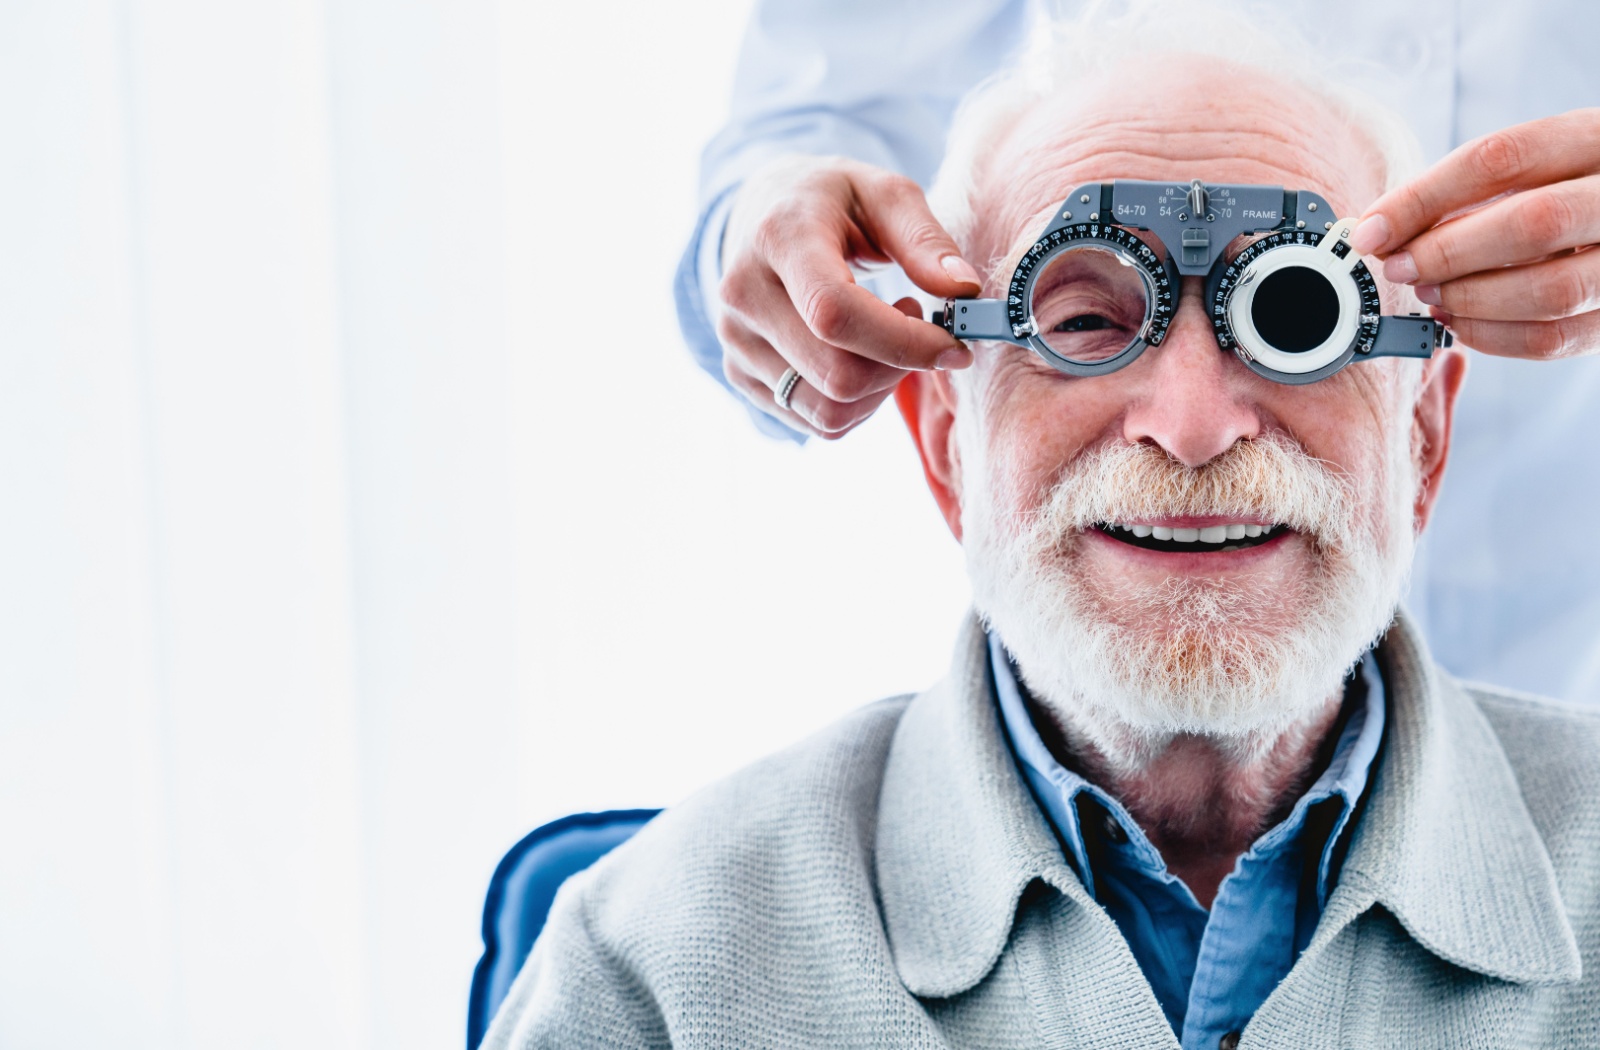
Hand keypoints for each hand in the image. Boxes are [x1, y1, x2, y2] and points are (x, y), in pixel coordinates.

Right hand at [715, 155, 981, 437]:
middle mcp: (744, 294)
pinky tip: (859, 356)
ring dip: (880, 390)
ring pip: (828, 413)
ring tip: (886, 339)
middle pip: (836, 376)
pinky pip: (815, 423)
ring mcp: (735, 341)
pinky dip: (857, 403)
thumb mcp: (884, 194)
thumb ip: (925, 239)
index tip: (952, 344)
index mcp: (778, 237)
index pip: (834, 314)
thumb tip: (963, 289)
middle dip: (899, 367)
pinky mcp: (739, 374)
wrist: (760, 214)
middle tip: (919, 327)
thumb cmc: (832, 202)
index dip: (903, 342)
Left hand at [1351, 108, 1599, 359]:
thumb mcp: (1541, 166)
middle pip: (1530, 223)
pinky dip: (1493, 336)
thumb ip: (1476, 191)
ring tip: (1429, 294)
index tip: (1370, 231)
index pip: (1499, 158)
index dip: (1423, 198)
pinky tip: (1460, 322)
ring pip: (1548, 290)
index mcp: (1596, 138)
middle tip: (1399, 268)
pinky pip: (1555, 338)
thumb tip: (1383, 229)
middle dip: (1446, 253)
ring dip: (1469, 299)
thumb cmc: (1573, 189)